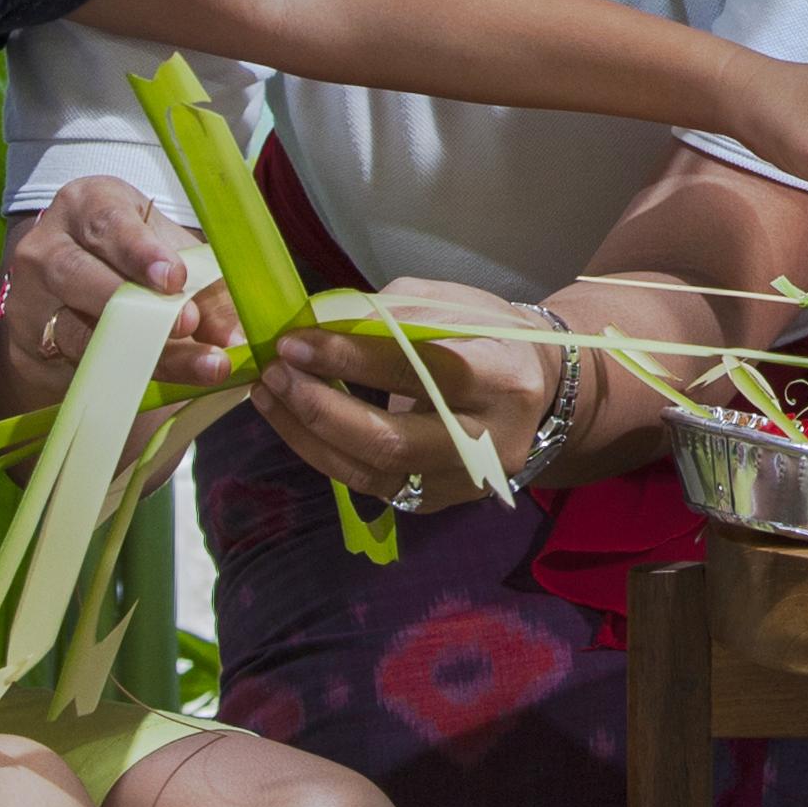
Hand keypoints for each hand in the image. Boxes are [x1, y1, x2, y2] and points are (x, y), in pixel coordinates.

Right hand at [0, 177, 247, 394]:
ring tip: (195, 363)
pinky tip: (161, 383)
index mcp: (87, 204)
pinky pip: (77, 361)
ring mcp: (33, 296)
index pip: (108, 222)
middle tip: (188, 324)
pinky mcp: (33, 340)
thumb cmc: (131, 258)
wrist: (73, 292)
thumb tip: (236, 337)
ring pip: (79, 327)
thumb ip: (206, 289)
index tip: (175, 279)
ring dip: (142, 349)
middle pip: (82, 273)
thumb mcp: (167, 256)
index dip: (140, 251)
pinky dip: (125, 373)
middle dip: (137, 303)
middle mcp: (49, 244)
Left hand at [253, 274, 551, 510]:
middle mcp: (489, 442)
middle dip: (323, 407)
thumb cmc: (488, 334)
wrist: (540, 390)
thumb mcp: (450, 305)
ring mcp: (463, 482)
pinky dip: (322, 451)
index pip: (419, 372)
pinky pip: (368, 484)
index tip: (297, 340)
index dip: (351, 358)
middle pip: (393, 442)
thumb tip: (318, 327)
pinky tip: (292, 419)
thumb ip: (389, 314)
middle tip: (276, 372)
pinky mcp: (437, 502)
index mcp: (502, 378)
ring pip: (372, 473)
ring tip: (268, 392)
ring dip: (308, 433)